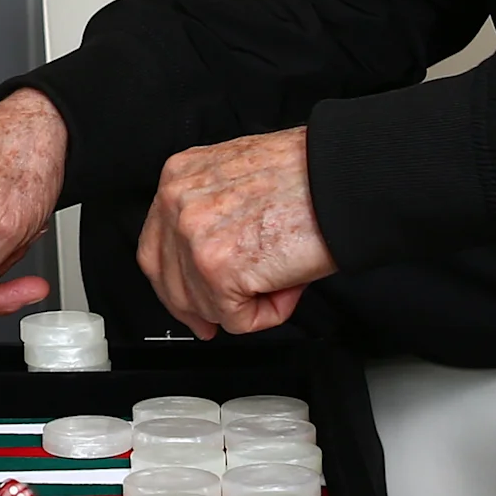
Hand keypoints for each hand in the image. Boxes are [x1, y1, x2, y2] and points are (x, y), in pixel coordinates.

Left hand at [136, 128, 334, 337]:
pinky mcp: (218, 270)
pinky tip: (287, 284)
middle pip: (170, 283)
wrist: (339, 179)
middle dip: (203, 307)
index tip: (194, 304)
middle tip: (234, 313)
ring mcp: (193, 238)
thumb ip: (211, 215)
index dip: (176, 285)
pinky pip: (237, 320)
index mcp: (179, 178)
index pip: (156, 248)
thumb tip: (207, 265)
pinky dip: (268, 313)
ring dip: (246, 305)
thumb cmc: (308, 176)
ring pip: (204, 305)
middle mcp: (177, 204)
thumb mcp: (236, 179)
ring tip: (281, 277)